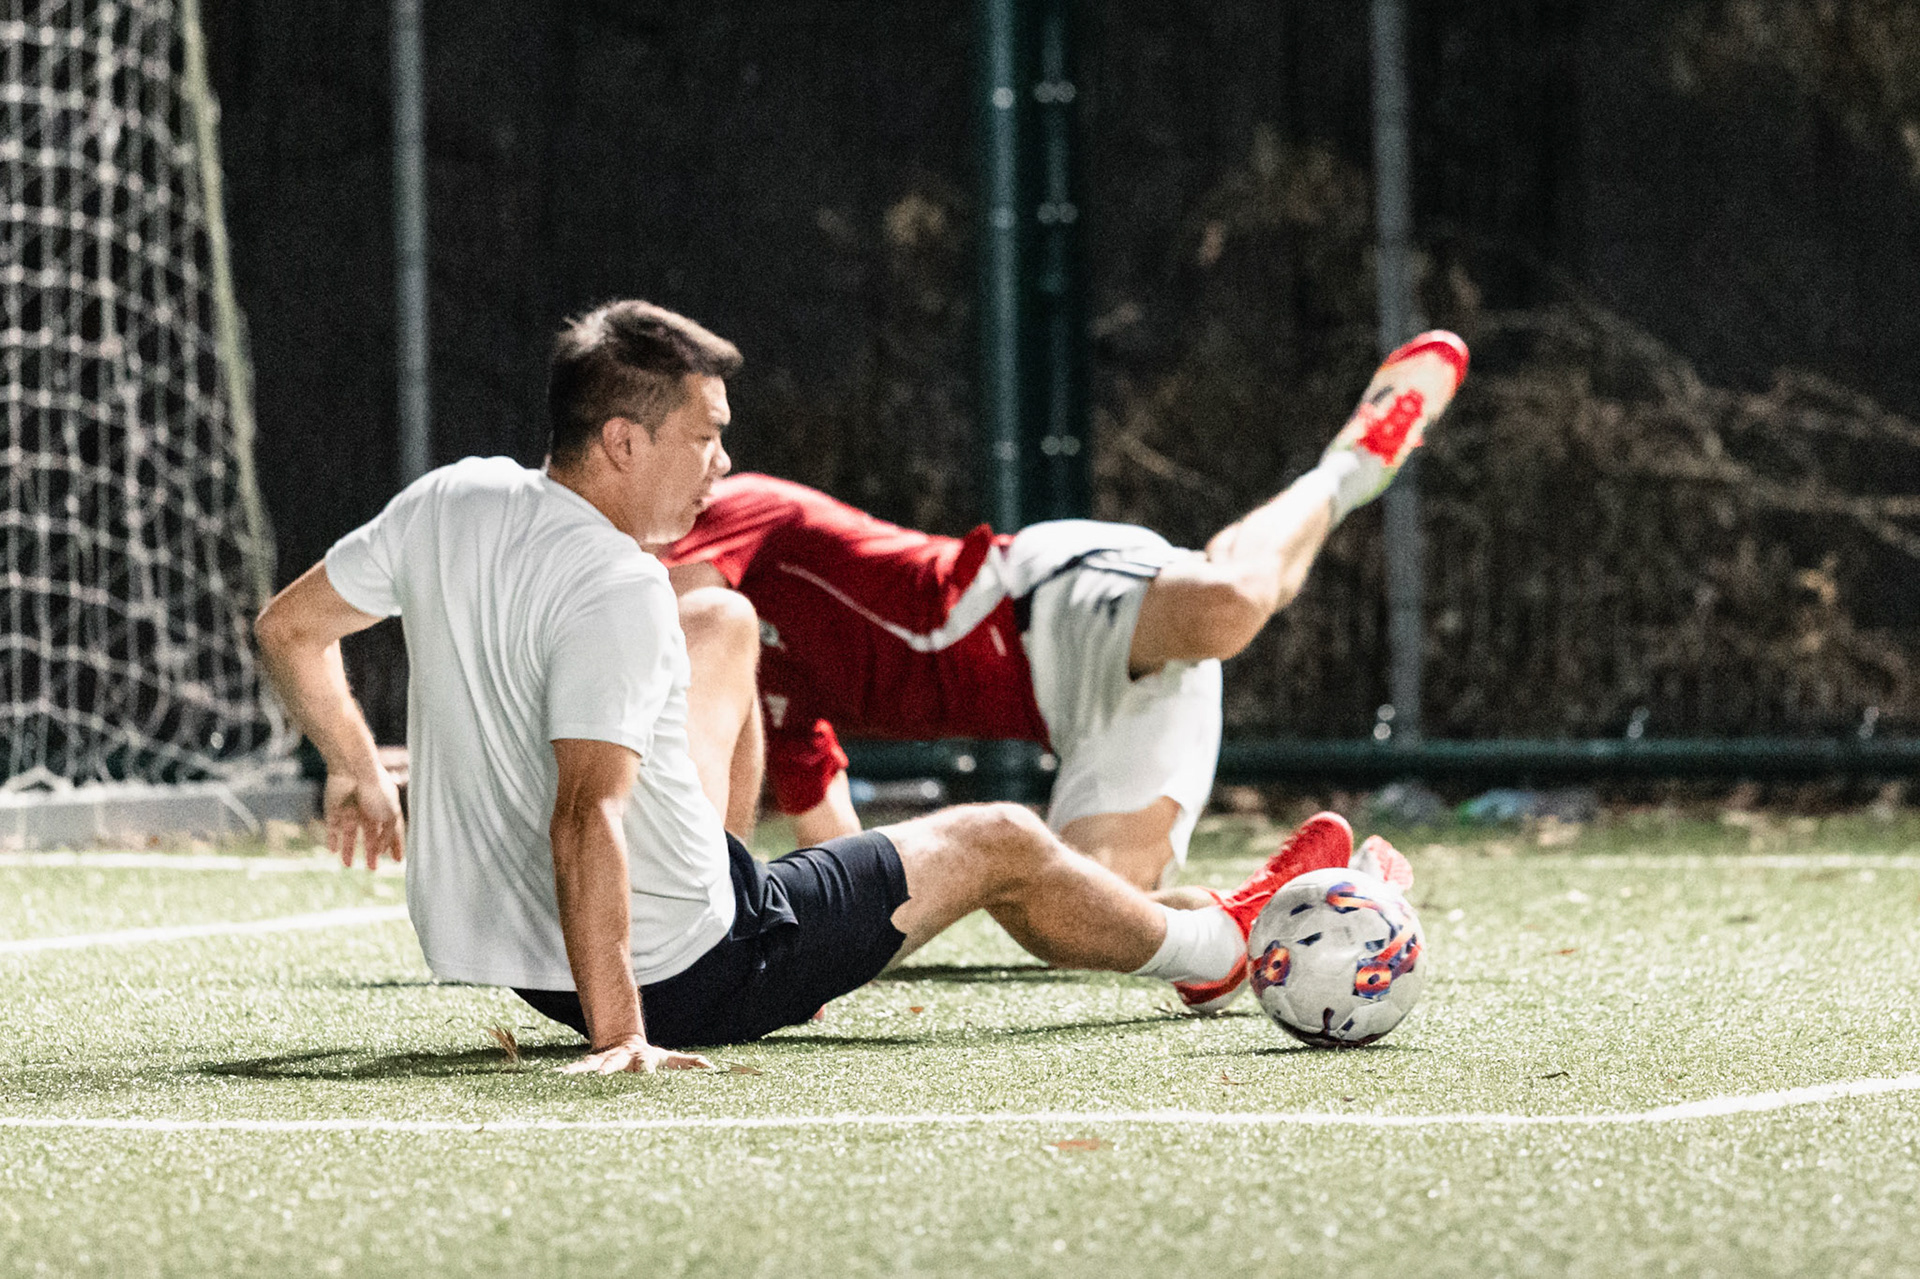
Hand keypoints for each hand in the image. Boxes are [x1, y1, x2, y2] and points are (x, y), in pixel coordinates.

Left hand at [323, 768, 404, 869]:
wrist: (352, 770)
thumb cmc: (376, 789)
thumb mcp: (390, 815)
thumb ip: (388, 834)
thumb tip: (380, 850)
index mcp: (385, 808)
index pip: (392, 831)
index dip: (395, 845)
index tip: (397, 860)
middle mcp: (368, 810)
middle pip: (371, 835)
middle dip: (372, 851)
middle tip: (373, 868)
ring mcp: (350, 810)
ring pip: (350, 834)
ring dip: (349, 849)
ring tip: (348, 865)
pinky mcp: (333, 810)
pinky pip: (332, 828)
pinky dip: (332, 839)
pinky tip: (333, 851)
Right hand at [559, 1034, 713, 1074]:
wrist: (623, 1044)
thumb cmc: (649, 1058)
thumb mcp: (668, 1059)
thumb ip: (687, 1063)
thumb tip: (710, 1066)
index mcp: (642, 1059)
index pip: (645, 1064)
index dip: (645, 1068)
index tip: (645, 1074)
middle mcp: (621, 1059)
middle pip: (615, 1062)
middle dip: (608, 1068)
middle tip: (600, 1074)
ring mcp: (604, 1061)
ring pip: (591, 1064)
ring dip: (581, 1070)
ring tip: (566, 1074)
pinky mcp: (590, 1065)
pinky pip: (577, 1069)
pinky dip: (567, 1073)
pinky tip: (554, 1076)